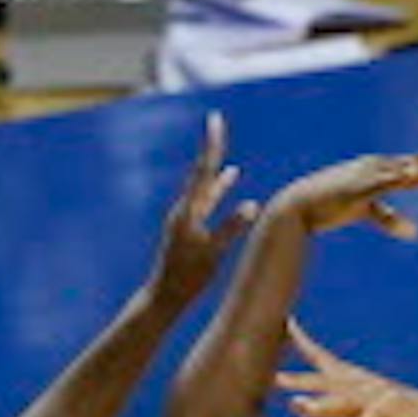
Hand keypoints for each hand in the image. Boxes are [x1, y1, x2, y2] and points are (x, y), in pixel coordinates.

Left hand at [148, 111, 255, 313]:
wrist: (164, 294)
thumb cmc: (189, 278)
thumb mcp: (214, 253)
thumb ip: (232, 227)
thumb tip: (253, 204)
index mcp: (188, 212)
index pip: (204, 172)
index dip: (212, 146)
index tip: (215, 121)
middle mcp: (183, 209)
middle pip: (202, 173)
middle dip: (213, 150)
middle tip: (216, 123)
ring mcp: (184, 217)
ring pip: (205, 188)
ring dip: (219, 173)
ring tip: (233, 160)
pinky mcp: (187, 226)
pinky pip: (205, 200)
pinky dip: (217, 189)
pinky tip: (226, 182)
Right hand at [276, 148, 417, 236]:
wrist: (297, 206)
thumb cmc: (329, 208)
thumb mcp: (364, 211)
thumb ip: (388, 218)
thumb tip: (413, 231)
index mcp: (381, 169)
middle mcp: (379, 165)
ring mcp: (370, 173)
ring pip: (411, 170)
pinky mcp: (361, 186)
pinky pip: (390, 182)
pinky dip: (408, 177)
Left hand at [276, 327, 417, 416]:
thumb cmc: (393, 415)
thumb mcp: (354, 415)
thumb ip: (326, 410)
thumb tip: (295, 405)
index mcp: (353, 381)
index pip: (324, 359)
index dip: (305, 343)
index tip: (289, 323)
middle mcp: (362, 383)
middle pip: (328, 381)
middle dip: (304, 381)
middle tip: (278, 379)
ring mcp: (377, 394)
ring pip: (346, 399)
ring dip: (325, 404)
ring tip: (303, 407)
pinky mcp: (392, 407)